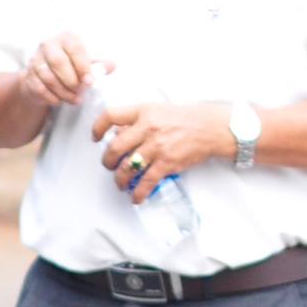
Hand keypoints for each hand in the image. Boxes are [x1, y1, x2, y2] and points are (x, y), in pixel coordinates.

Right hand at [19, 33, 102, 112]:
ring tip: (74, 99)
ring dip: (64, 92)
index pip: (75, 48)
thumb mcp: (87, 63)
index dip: (83, 66)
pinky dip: (52, 97)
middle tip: (81, 91)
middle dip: (71, 80)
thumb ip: (99, 65)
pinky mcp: (29, 76)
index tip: (89, 81)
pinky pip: (40, 89)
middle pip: (59, 62)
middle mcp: (48, 45)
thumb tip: (111, 66)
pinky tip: (60, 100)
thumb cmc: (70, 67)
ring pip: (49, 77)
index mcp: (66, 38)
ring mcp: (36, 60)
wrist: (45, 77)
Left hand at [93, 101, 232, 198]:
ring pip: (127, 168)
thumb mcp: (158, 109)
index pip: (110, 116)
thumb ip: (138, 120)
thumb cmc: (186, 118)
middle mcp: (147, 128)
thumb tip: (118, 133)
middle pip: (115, 148)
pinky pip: (146, 182)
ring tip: (121, 183)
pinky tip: (136, 197)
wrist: (210, 127)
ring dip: (120, 179)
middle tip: (109, 165)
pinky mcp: (167, 163)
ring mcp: (157, 146)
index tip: (96, 138)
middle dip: (108, 161)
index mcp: (143, 111)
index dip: (97, 128)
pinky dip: (138, 193)